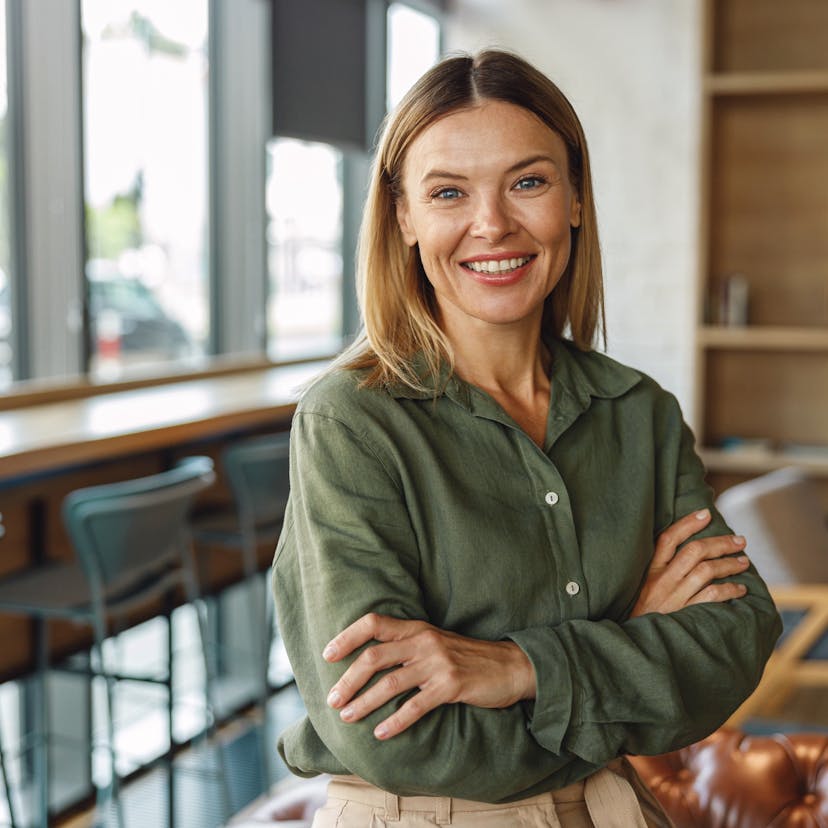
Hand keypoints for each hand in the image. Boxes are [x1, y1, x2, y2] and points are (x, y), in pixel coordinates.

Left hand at [322, 613, 535, 739]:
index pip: (374, 623)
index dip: (348, 636)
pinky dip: (395, 720)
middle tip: (333, 700)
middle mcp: (424, 641)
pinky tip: (381, 733)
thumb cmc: (466, 657)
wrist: (510, 666)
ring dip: (364, 702)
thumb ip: (406, 646)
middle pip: (375, 656)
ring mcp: (437, 663)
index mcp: (417, 628)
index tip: (328, 654)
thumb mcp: (435, 642)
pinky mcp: (451, 686)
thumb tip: (368, 662)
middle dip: (348, 679)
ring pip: (390, 683)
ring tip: (348, 717)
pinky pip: (416, 705)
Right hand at [632, 508, 749, 616]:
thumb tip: (688, 554)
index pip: (669, 538)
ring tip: (743, 562)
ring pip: (707, 571)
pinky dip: (729, 590)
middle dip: (720, 542)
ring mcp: (674, 597)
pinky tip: (740, 589)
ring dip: (729, 564)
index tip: (706, 514)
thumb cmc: (641, 613)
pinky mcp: (685, 614)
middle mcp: (662, 580)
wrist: (635, 643)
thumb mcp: (640, 587)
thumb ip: (659, 571)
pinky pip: (712, 596)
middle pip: (695, 551)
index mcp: (650, 570)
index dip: (688, 523)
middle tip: (739, 540)